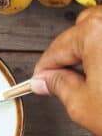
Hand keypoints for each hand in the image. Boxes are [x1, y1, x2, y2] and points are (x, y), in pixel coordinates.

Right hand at [31, 6, 101, 135]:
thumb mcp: (82, 104)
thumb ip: (57, 86)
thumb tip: (43, 80)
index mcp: (96, 32)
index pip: (56, 49)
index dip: (43, 69)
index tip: (39, 80)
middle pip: (78, 33)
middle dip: (66, 57)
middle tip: (60, 80)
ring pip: (100, 30)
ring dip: (87, 52)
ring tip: (87, 78)